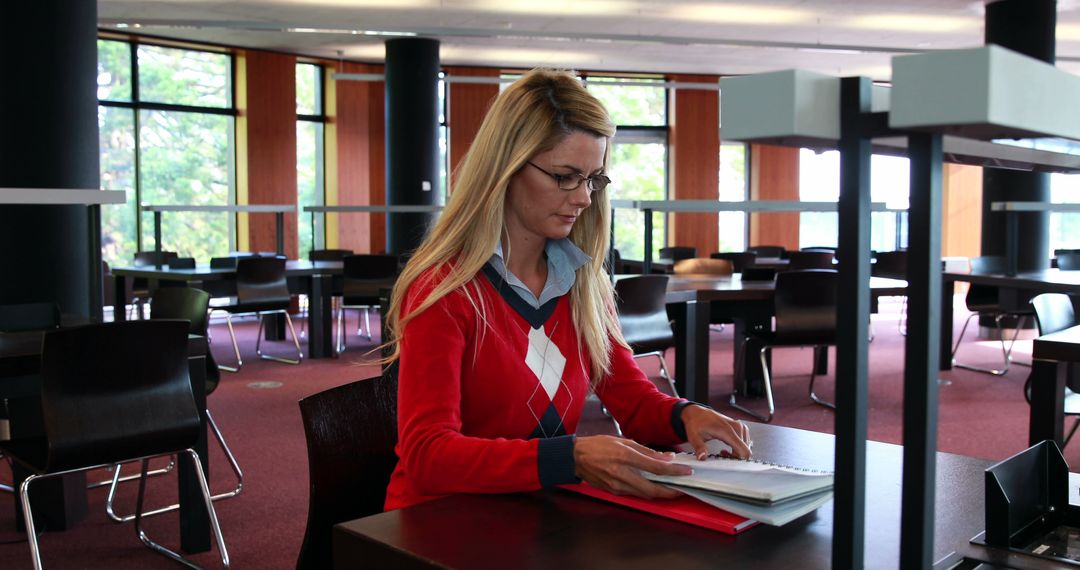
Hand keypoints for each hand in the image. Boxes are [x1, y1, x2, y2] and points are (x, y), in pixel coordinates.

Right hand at [573, 435, 692, 498]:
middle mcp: (621, 473)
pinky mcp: (613, 491)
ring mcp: (616, 485)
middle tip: (682, 488)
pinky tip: (652, 487)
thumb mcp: (623, 441)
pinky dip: (646, 491)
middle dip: (670, 491)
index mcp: (625, 456)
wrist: (575, 458)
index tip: (686, 471)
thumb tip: (666, 457)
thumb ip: (646, 451)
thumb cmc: (598, 445)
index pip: (656, 467)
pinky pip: (634, 494)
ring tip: (671, 488)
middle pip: (652, 488)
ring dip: (659, 493)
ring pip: (644, 494)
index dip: (674, 471)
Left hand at [681, 405, 752, 459]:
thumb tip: (702, 456)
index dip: (738, 460)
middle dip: (735, 456)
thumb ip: (699, 447)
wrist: (696, 413)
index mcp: (727, 430)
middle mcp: (736, 427)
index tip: (727, 461)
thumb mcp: (694, 436)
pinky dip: (737, 446)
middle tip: (722, 455)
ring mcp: (739, 426)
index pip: (744, 450)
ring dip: (736, 452)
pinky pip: (744, 440)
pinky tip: (727, 447)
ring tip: (723, 451)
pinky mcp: (739, 426)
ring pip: (746, 446)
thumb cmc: (696, 423)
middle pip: (745, 449)